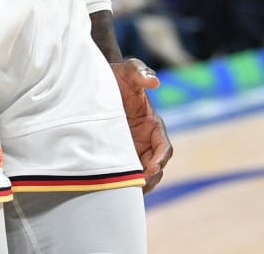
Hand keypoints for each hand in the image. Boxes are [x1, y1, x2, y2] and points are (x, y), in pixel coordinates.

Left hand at [111, 59, 172, 192]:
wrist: (98, 80)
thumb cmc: (118, 75)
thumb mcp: (129, 70)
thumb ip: (140, 71)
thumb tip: (155, 81)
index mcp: (153, 124)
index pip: (164, 147)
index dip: (160, 159)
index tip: (151, 168)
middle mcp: (146, 139)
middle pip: (155, 166)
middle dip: (150, 178)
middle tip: (137, 186)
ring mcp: (133, 147)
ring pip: (141, 173)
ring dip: (138, 184)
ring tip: (125, 192)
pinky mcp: (118, 152)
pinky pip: (125, 171)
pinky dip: (123, 181)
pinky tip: (111, 188)